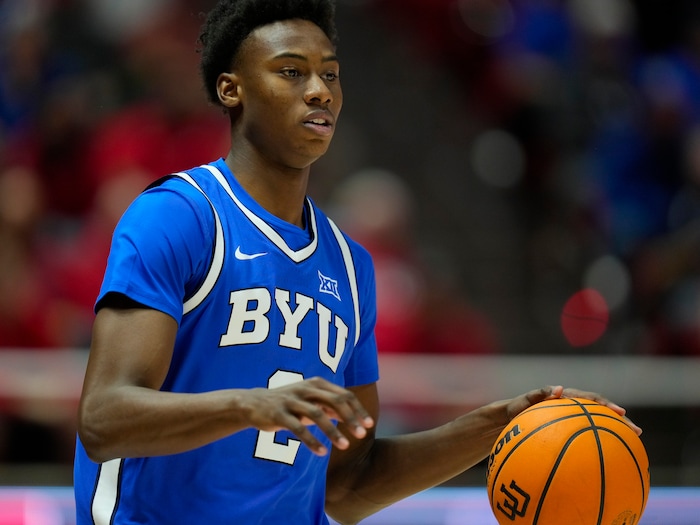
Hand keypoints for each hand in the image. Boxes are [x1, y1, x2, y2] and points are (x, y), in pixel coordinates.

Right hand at [240, 377, 374, 455]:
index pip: (343, 395)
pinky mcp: (279, 414)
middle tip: (362, 434)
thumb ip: (329, 406)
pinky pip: (298, 428)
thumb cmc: (288, 403)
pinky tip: (321, 452)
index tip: (369, 424)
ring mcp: (291, 400)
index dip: (358, 409)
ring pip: (317, 414)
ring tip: (345, 446)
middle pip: (334, 401)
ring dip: (333, 431)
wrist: (253, 403)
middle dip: (350, 418)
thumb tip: (351, 415)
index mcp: (316, 384)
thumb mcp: (309, 401)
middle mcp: (306, 388)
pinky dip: (311, 440)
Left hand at [506, 385, 641, 435]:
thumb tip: (558, 389)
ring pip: (599, 425)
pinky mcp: (571, 430)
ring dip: (616, 432)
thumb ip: (540, 394)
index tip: (620, 412)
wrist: (511, 417)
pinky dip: (600, 443)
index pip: (591, 399)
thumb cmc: (518, 408)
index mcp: (567, 398)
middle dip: (621, 421)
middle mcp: (575, 407)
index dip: (606, 405)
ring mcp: (574, 419)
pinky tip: (611, 458)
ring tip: (634, 443)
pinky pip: (588, 436)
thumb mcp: (526, 400)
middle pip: (602, 413)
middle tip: (637, 431)